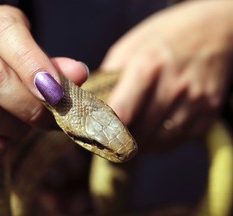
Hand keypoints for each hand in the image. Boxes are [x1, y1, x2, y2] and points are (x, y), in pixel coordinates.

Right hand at [0, 5, 87, 157]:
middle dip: (32, 108)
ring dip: (17, 128)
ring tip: (29, 125)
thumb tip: (79, 73)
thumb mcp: (39, 57)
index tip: (56, 92)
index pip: (6, 35)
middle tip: (52, 119)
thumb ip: (57, 66)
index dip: (33, 64)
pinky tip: (8, 138)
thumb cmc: (17, 65)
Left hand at [101, 1, 232, 151]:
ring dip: (141, 145)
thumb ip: (111, 73)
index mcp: (148, 65)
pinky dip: (163, 142)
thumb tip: (94, 99)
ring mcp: (195, 100)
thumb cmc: (166, 36)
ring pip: (160, 141)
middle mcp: (174, 85)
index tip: (96, 133)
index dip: (105, 128)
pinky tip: (154, 132)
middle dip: (121, 140)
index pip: (122, 111)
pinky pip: (180, 140)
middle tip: (111, 139)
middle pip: (139, 132)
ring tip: (131, 138)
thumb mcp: (132, 44)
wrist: (215, 31)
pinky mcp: (210, 111)